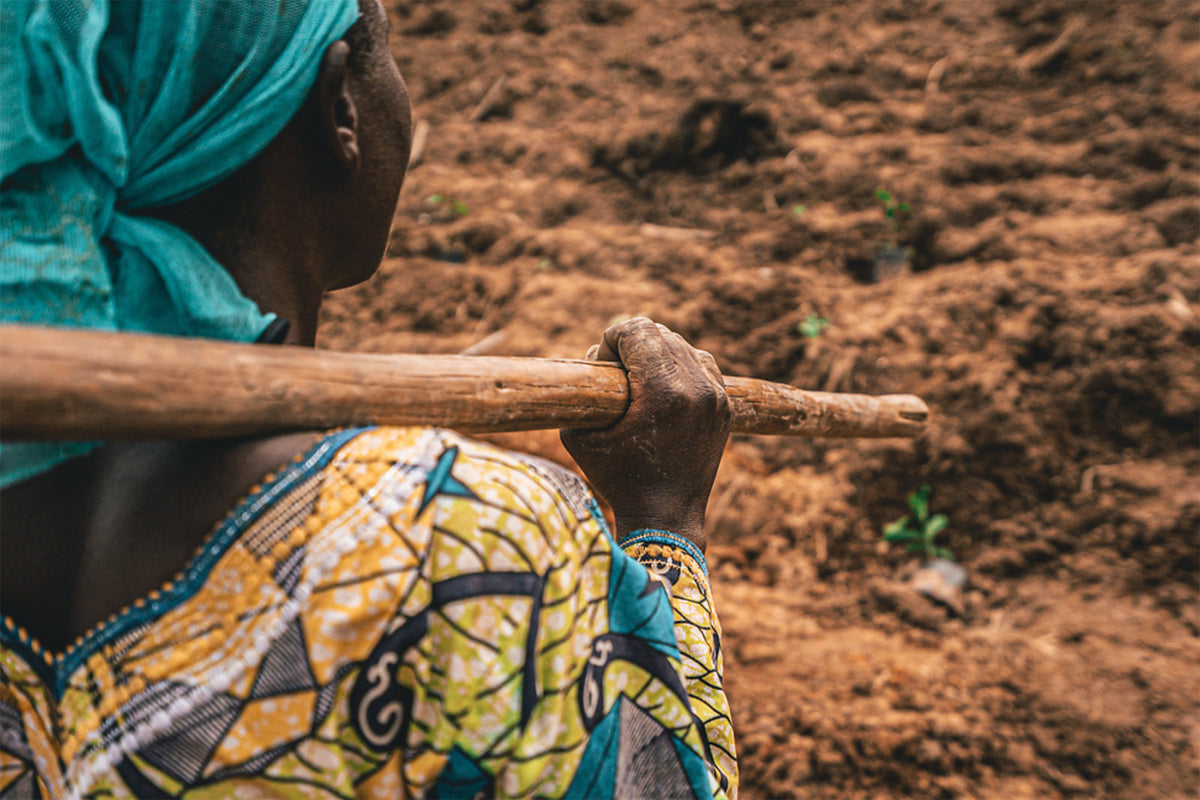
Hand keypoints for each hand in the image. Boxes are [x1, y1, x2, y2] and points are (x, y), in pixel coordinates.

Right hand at [560, 318, 730, 551]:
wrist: (666, 517)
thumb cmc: (618, 479)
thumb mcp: (580, 436)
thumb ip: (584, 387)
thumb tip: (599, 354)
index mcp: (663, 392)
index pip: (638, 330)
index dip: (612, 339)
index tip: (603, 362)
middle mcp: (697, 387)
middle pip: (660, 334)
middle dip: (632, 346)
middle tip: (616, 375)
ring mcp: (716, 396)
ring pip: (683, 346)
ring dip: (657, 354)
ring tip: (640, 382)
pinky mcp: (725, 406)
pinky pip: (702, 364)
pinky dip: (681, 367)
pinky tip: (664, 388)